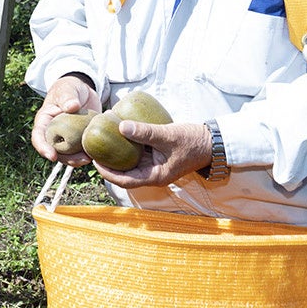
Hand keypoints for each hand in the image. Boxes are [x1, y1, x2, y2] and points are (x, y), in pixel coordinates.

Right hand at [31, 75, 102, 164]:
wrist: (82, 91)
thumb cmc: (69, 87)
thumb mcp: (67, 88)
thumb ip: (68, 96)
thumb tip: (71, 107)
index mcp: (45, 121)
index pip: (38, 136)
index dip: (43, 148)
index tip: (52, 156)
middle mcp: (53, 132)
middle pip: (55, 150)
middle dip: (66, 159)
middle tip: (81, 160)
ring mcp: (66, 138)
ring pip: (68, 155)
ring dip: (78, 160)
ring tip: (90, 159)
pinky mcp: (79, 140)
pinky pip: (80, 151)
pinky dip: (87, 154)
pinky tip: (97, 155)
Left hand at [92, 121, 213, 187]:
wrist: (212, 142)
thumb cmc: (192, 142)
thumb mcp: (167, 136)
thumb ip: (145, 132)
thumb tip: (121, 126)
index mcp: (155, 176)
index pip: (124, 181)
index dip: (107, 173)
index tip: (94, 160)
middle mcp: (153, 173)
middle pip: (124, 172)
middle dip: (108, 162)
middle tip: (93, 148)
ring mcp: (155, 164)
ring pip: (130, 162)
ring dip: (117, 152)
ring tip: (102, 139)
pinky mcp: (157, 155)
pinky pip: (138, 152)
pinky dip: (128, 145)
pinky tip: (120, 132)